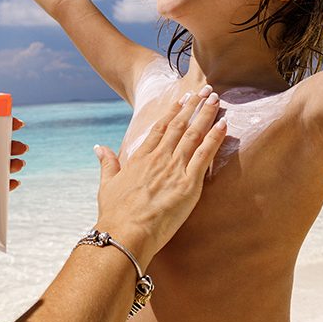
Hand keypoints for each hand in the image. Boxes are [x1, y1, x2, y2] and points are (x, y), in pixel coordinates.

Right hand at [93, 89, 226, 260]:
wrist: (126, 231)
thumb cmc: (115, 213)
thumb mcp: (107, 185)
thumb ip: (107, 163)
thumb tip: (98, 147)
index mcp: (140, 158)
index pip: (160, 128)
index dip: (172, 112)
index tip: (182, 99)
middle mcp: (159, 158)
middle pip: (179, 125)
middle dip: (193, 106)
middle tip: (205, 90)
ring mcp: (174, 168)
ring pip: (194, 134)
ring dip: (206, 115)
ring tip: (216, 99)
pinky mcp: (189, 183)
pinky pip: (205, 155)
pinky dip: (215, 138)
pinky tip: (224, 125)